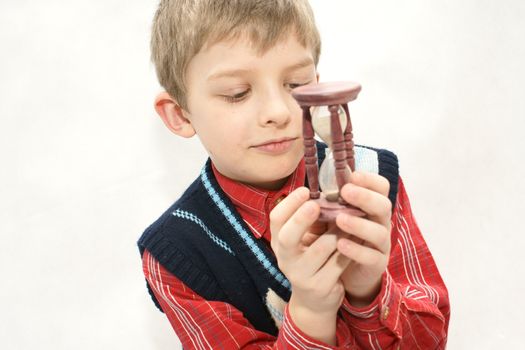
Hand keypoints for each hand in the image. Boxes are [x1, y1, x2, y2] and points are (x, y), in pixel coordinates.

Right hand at [270, 187, 349, 343]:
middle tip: (315, 205)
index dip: (289, 203)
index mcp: (279, 242)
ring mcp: (301, 275)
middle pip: (288, 237)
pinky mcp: (320, 287)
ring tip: (351, 219)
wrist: (314, 300)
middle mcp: (285, 259)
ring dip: (338, 232)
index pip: (276, 219)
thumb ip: (309, 219)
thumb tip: (326, 190)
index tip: (305, 190)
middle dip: (301, 219)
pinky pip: (338, 263)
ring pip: (322, 248)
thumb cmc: (311, 259)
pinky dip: (349, 249)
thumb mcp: (304, 240)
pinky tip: (357, 241)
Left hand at [335, 172, 391, 306]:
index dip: (370, 179)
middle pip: (384, 205)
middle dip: (365, 197)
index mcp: (370, 207)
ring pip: (379, 231)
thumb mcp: (330, 219)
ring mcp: (380, 244)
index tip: (352, 175)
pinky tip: (341, 245)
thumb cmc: (335, 239)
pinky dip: (356, 250)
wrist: (342, 275)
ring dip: (359, 223)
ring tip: (339, 219)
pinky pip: (371, 257)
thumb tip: (311, 190)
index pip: (381, 187)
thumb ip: (326, 205)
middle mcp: (379, 223)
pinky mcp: (376, 265)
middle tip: (345, 191)